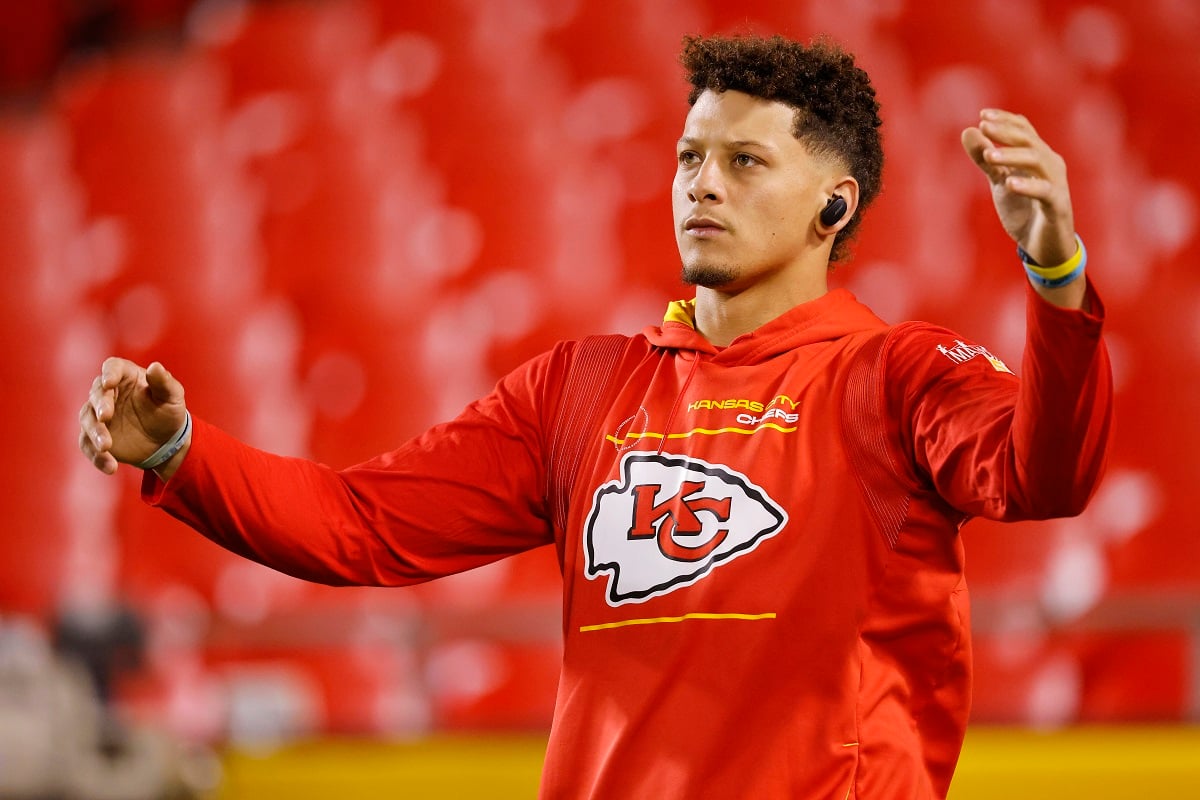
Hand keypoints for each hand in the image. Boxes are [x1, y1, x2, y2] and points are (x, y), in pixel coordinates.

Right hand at [79, 358, 188, 475]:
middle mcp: (107, 393)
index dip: (109, 373)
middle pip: (96, 394)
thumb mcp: (173, 396)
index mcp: (126, 376)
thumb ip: (164, 382)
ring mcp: (98, 415)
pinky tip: (110, 467)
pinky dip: (96, 456)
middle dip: (99, 405)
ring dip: (95, 433)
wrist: (165, 441)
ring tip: (106, 447)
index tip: (109, 383)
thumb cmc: (168, 412)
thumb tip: (155, 366)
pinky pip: (88, 445)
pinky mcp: (94, 437)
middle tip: (106, 417)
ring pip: (87, 420)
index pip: (112, 367)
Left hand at [961, 109, 1076, 265]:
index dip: (1005, 120)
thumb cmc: (1023, 210)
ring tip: (989, 156)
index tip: (983, 115)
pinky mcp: (1058, 205)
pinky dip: (1027, 185)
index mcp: (1038, 156)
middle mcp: (1050, 164)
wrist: (1044, 246)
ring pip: (1037, 160)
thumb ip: (985, 160)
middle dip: (1006, 132)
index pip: (1024, 130)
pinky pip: (1044, 191)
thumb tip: (967, 131)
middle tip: (984, 126)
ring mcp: (1056, 183)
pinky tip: (1009, 183)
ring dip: (1012, 156)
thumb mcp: (999, 182)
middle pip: (1029, 140)